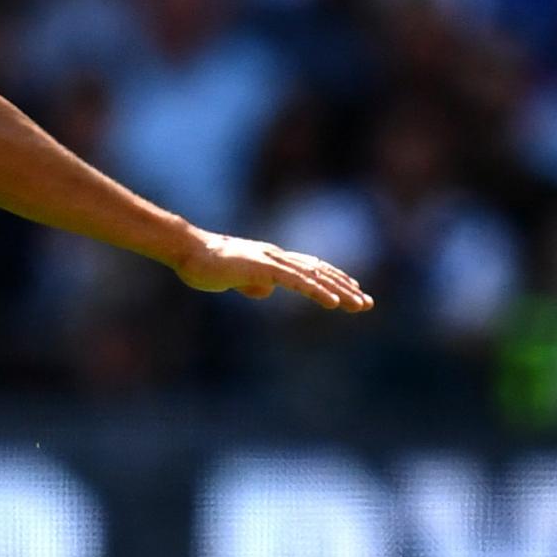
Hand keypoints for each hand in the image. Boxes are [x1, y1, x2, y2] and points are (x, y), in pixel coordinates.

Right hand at [174, 229, 373, 310]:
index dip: (333, 279)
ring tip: (360, 304)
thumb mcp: (234, 278)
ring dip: (340, 291)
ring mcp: (271, 261)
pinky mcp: (263, 268)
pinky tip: (334, 303)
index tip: (353, 291)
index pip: (311, 268)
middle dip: (346, 287)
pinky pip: (297, 281)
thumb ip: (252, 283)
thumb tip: (267, 291)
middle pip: (320, 271)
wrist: (188, 252)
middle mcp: (277, 256)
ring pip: (315, 276)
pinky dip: (318, 291)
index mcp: (272, 259)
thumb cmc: (205, 265)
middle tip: (368, 303)